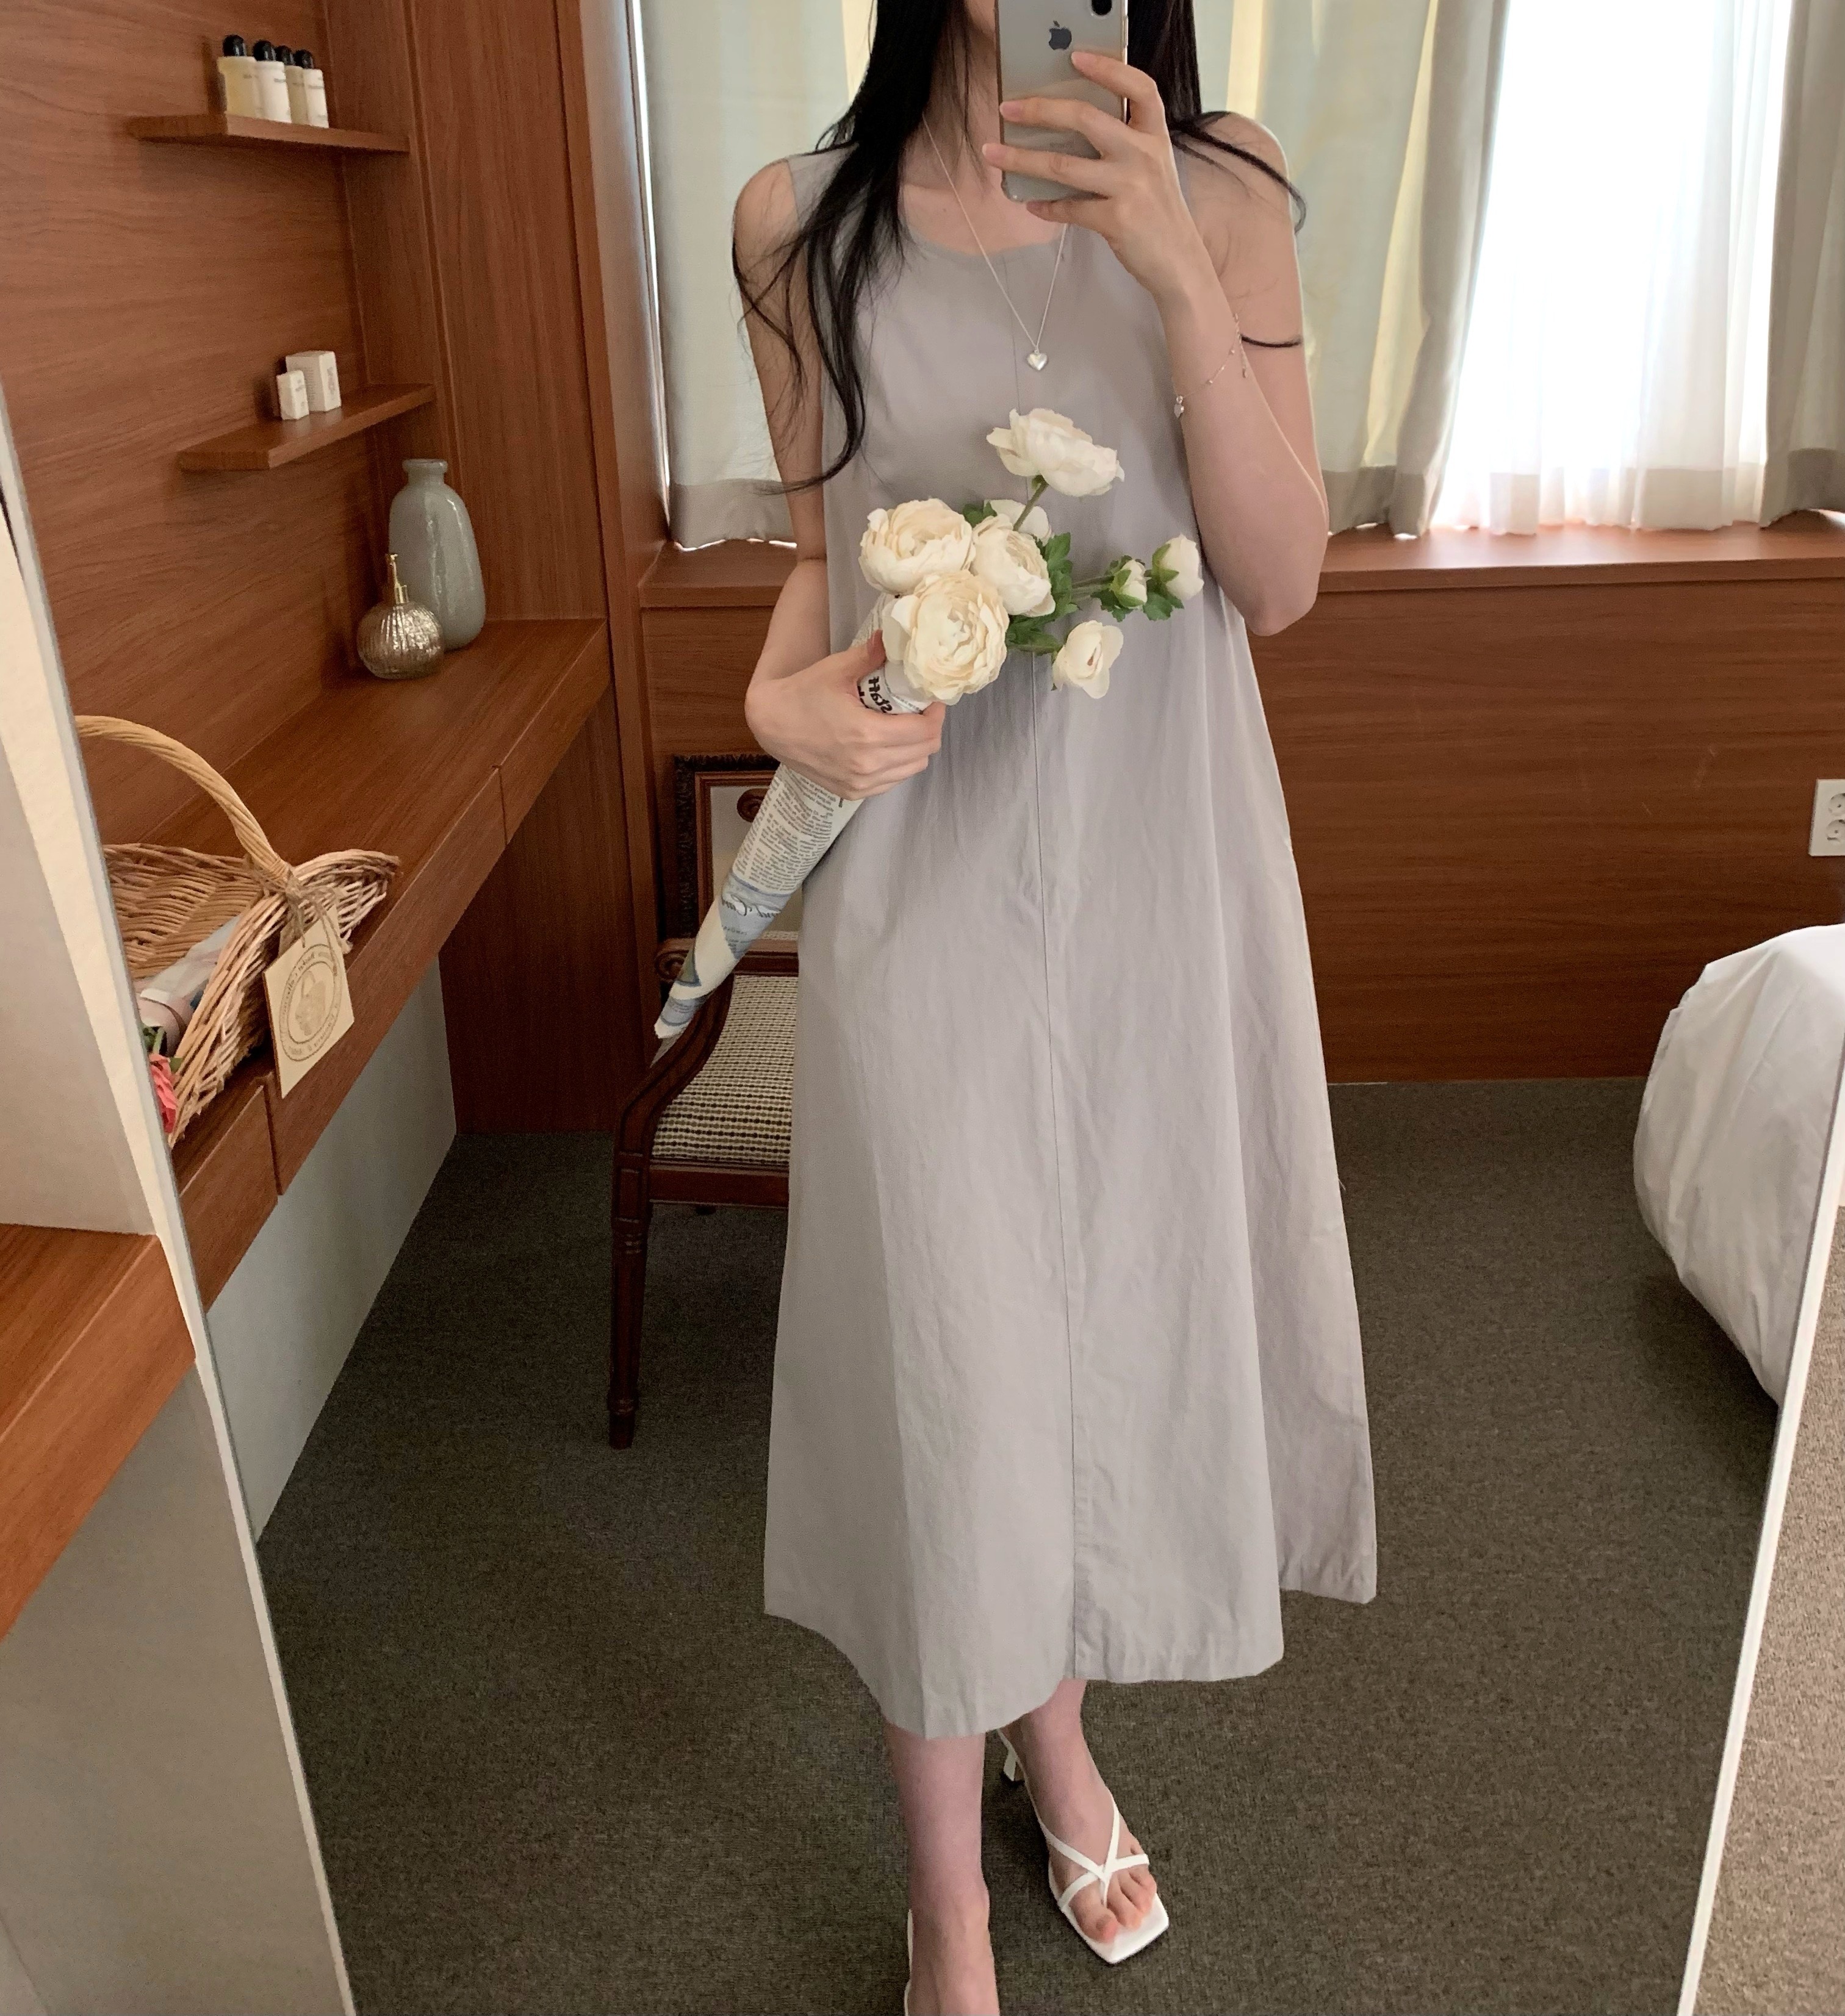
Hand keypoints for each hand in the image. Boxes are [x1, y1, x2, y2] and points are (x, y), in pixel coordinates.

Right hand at [745, 631, 944, 800]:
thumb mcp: (835, 670)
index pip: (925, 732)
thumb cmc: (802, 695)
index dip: (935, 713)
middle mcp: (867, 765)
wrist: (772, 725)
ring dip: (916, 747)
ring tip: (903, 726)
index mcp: (867, 735)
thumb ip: (870, 655)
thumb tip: (893, 639)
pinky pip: (893, 780)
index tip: (929, 699)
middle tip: (918, 710)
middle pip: (924, 751)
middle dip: (929, 728)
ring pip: (912, 768)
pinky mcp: (853, 792)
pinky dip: (899, 763)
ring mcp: (860, 783)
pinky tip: (886, 745)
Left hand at [984, 52, 1216, 311]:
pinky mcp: (1116, 219)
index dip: (1109, 68)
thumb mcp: (1152, 167)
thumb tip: (1067, 129)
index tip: (1075, 58)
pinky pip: (1069, 208)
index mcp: (1155, 136)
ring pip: (1064, 166)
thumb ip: (1124, 144)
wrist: (1179, 261)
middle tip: (1008, 108)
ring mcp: (1130, 187)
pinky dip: (1046, 207)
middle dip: (1040, 110)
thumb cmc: (1158, 211)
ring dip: (1022, 159)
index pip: (1139, 88)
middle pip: (1086, 118)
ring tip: (994, 154)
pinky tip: (1031, 205)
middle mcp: (1144, 155)